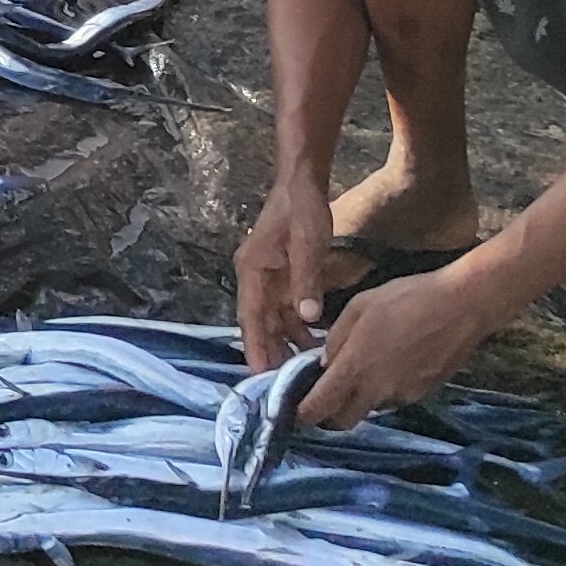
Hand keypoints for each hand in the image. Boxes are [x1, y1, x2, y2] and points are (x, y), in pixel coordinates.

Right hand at [233, 178, 336, 371]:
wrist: (301, 182)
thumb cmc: (301, 210)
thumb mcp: (307, 245)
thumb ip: (306, 281)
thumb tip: (306, 319)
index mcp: (253, 271)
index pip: (250, 317)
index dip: (255, 346)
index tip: (260, 375)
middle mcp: (254, 278)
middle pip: (258, 322)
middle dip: (269, 351)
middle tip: (283, 384)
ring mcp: (267, 277)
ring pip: (272, 318)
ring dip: (284, 341)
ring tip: (302, 369)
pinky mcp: (281, 275)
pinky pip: (284, 308)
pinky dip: (296, 326)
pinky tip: (314, 341)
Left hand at [298, 264, 499, 430]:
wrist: (462, 306)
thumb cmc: (405, 298)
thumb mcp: (359, 306)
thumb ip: (335, 338)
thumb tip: (325, 363)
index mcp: (354, 368)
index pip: (320, 407)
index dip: (303, 414)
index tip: (294, 411)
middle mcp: (376, 391)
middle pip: (343, 421)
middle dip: (329, 415)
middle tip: (325, 396)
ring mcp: (402, 396)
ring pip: (370, 409)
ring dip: (359, 399)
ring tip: (364, 370)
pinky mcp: (423, 394)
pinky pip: (393, 399)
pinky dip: (384, 390)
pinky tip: (393, 364)